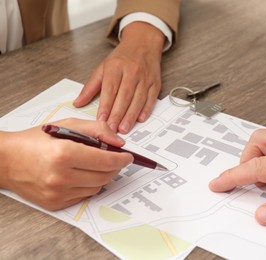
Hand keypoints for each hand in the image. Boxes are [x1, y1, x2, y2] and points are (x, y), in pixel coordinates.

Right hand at [0, 118, 132, 209]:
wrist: (6, 159)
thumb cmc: (35, 140)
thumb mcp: (67, 124)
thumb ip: (97, 130)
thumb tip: (119, 142)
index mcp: (64, 153)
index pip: (106, 160)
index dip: (122, 158)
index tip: (128, 156)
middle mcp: (61, 176)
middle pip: (105, 176)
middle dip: (115, 167)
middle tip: (115, 159)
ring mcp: (57, 192)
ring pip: (97, 187)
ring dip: (102, 176)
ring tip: (94, 165)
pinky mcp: (55, 203)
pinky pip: (84, 196)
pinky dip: (88, 185)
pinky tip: (80, 175)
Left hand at [73, 22, 164, 133]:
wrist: (143, 43)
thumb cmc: (122, 58)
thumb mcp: (103, 67)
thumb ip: (90, 86)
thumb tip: (78, 103)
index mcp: (115, 67)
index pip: (110, 89)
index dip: (105, 106)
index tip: (101, 119)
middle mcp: (131, 71)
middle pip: (124, 96)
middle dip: (118, 114)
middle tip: (112, 129)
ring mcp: (145, 77)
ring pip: (138, 99)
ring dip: (131, 116)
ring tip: (124, 129)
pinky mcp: (155, 83)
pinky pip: (151, 98)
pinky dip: (146, 110)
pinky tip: (140, 119)